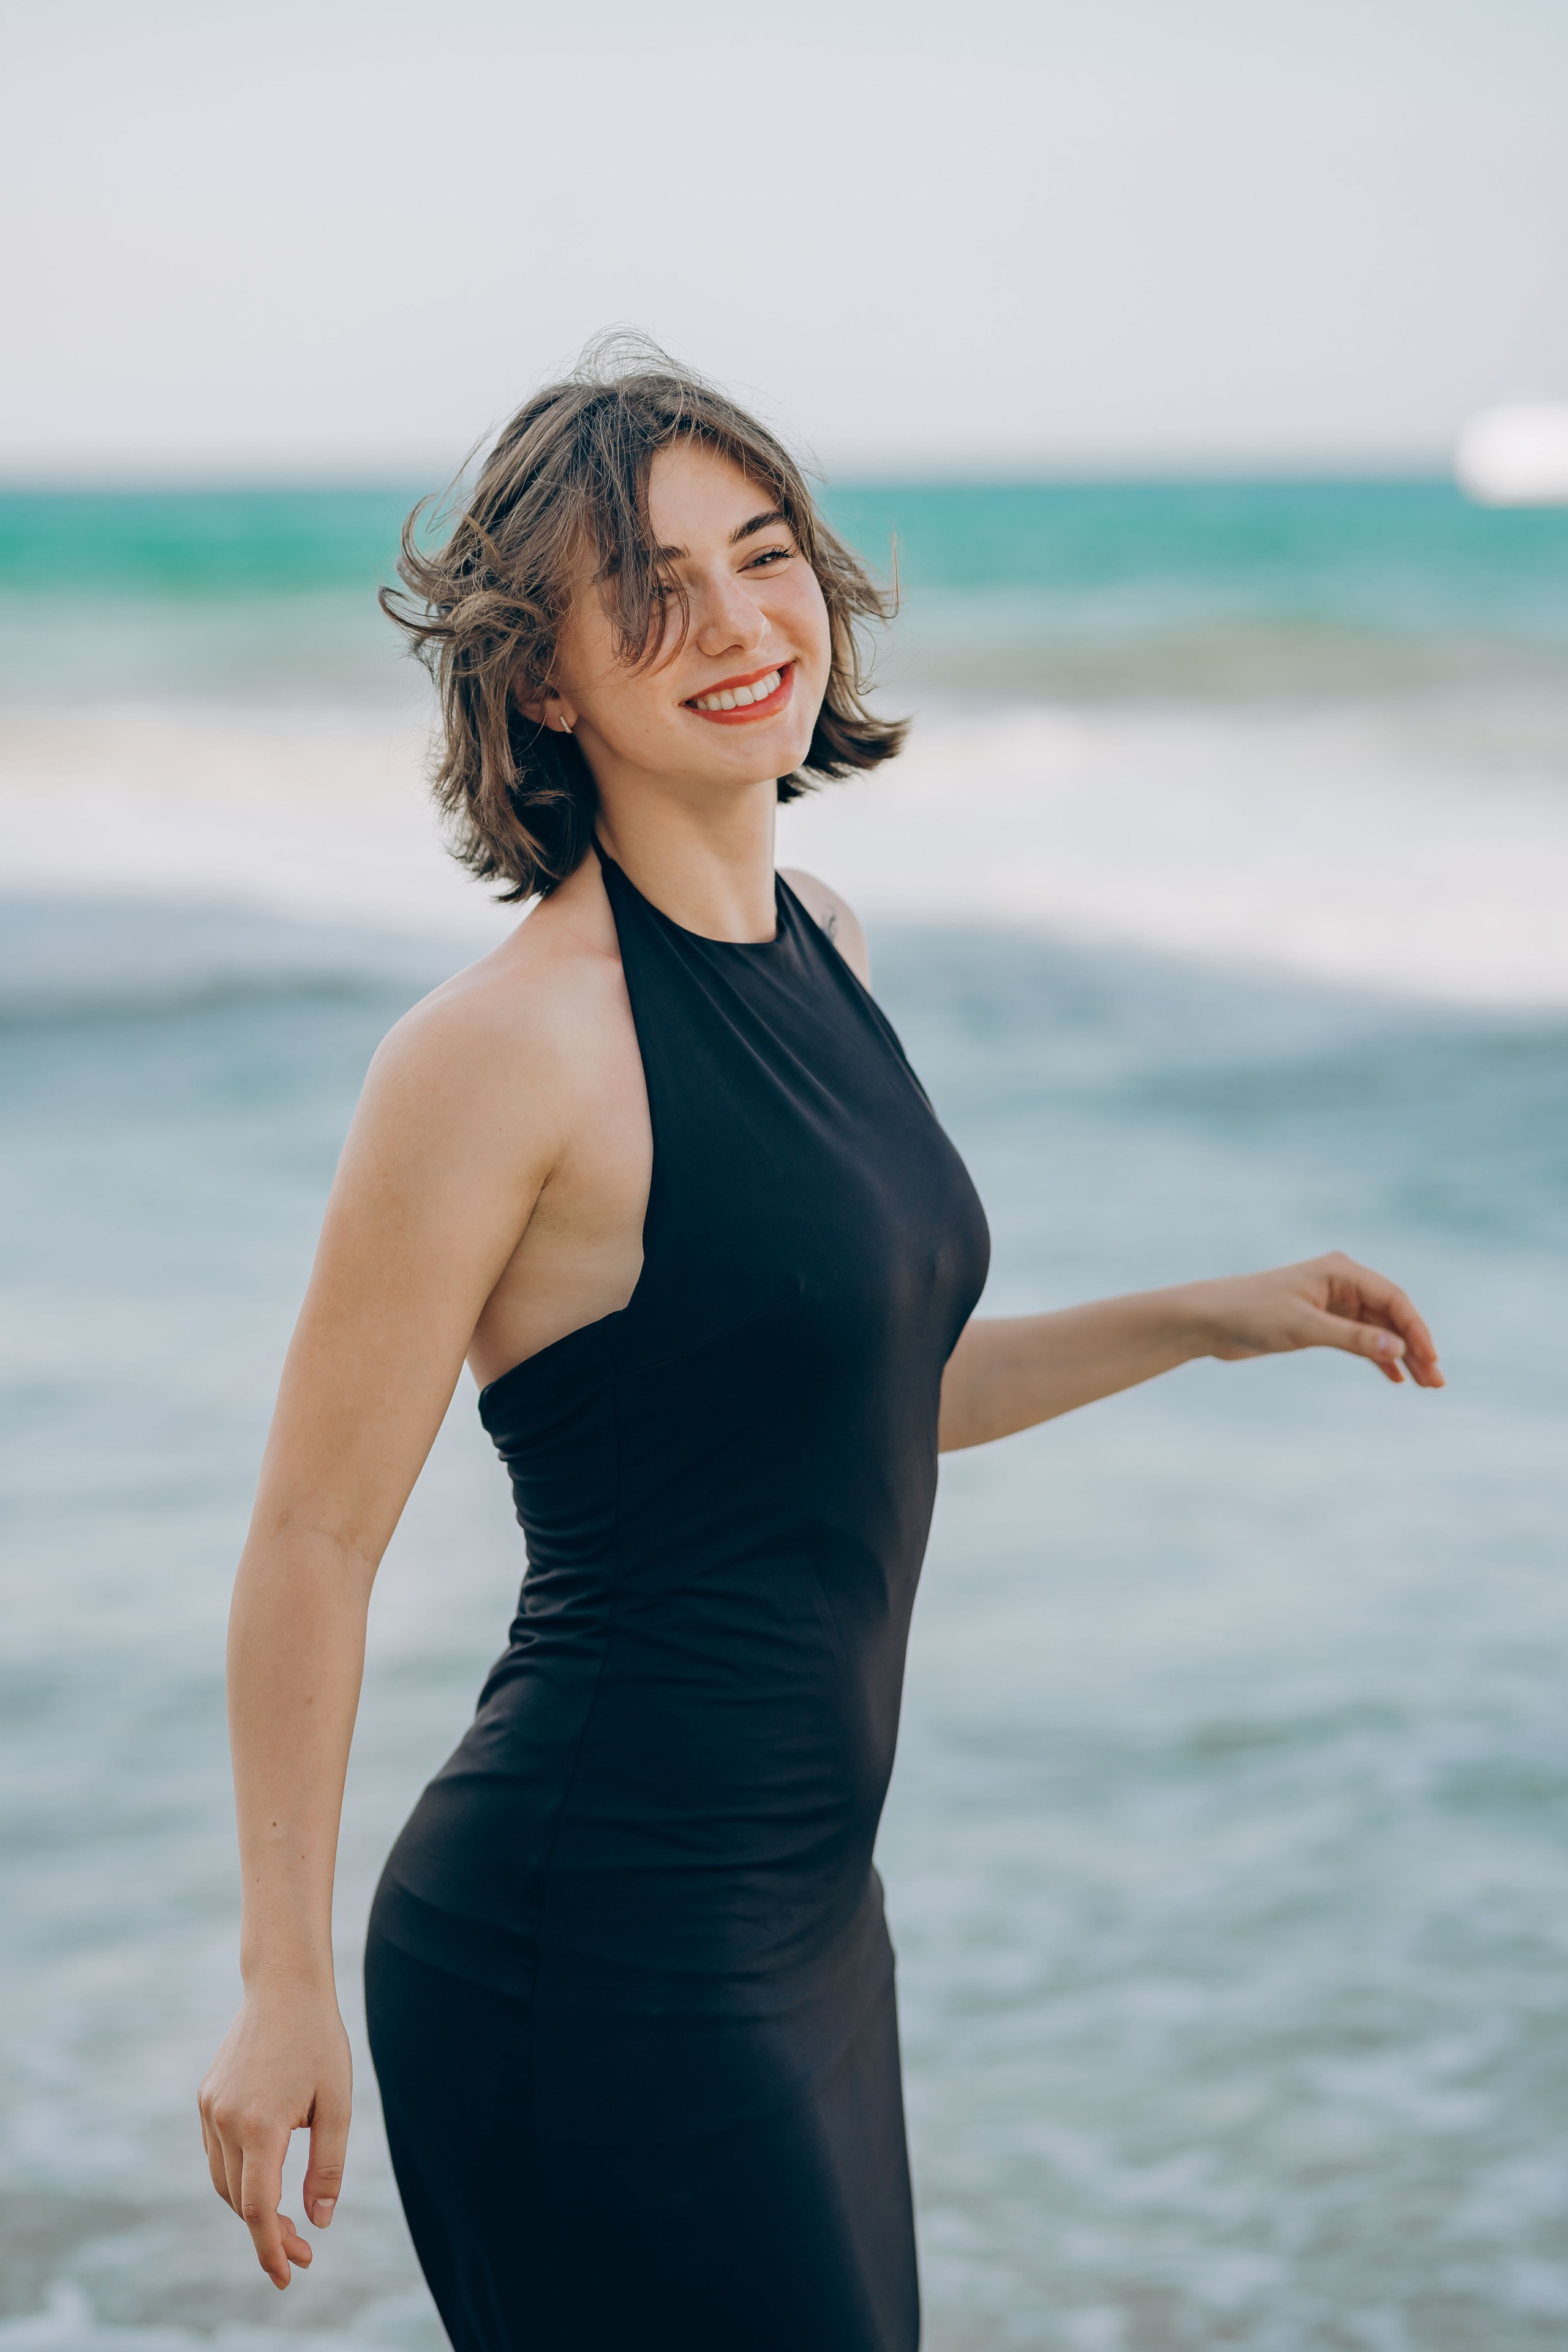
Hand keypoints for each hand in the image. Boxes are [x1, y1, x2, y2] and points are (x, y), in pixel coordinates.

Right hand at [198, 1986, 351, 2289]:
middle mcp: (225, 2121)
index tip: (288, 2276)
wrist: (284, 1986)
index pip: (259, 2208)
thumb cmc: (319, 2041)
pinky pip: (217, 2155)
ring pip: (223, 2182)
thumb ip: (328, 2165)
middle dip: (269, 2233)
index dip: (271, 2248)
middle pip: (240, 2200)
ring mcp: (210, 2109)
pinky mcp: (206, 2098)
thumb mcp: (337, 2103)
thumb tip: (318, 2221)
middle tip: (303, 2251)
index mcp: (259, 2125)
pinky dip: (238, 2178)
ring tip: (288, 2223)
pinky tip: (266, 2179)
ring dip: (251, 2209)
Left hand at [1184, 1252, 1442, 1387]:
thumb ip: (1352, 1338)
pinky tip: (1394, 1376)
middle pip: (1390, 1315)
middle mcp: (1340, 1282)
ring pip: (1377, 1329)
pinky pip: (1359, 1338)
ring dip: (1400, 1354)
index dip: (1416, 1330)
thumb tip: (1398, 1349)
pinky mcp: (1319, 1321)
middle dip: (1415, 1346)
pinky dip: (1376, 1355)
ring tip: (1424, 1384)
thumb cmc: (1251, 1314)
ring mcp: (1331, 1302)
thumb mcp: (1304, 1328)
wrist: (1208, 1320)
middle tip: (1437, 1381)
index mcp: (1340, 1271)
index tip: (1431, 1360)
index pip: (1392, 1299)